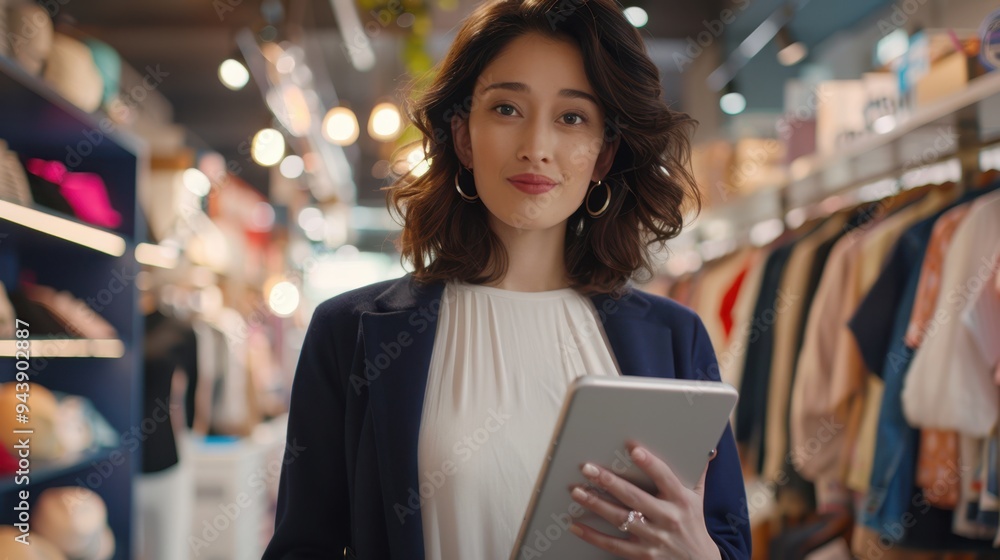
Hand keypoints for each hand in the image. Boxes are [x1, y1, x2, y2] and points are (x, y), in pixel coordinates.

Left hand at [568, 443, 721, 559]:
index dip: (650, 464)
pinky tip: (575, 524)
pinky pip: (613, 545)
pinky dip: (593, 535)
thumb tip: (708, 450)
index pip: (665, 478)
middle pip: (634, 497)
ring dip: (596, 504)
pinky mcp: (642, 554)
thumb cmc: (694, 525)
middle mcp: (667, 518)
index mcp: (681, 500)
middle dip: (609, 481)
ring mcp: (653, 538)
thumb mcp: (698, 499)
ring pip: (620, 519)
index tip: (633, 449)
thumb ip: (697, 474)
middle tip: (588, 468)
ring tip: (577, 491)